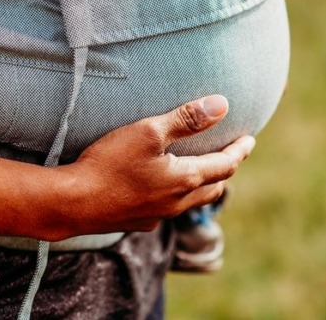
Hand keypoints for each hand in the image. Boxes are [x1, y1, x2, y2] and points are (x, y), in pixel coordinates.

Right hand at [58, 95, 253, 237]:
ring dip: (203, 185)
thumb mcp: (148, 131)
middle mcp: (176, 203)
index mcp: (184, 180)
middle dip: (225, 170)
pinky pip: (168, 208)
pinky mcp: (137, 221)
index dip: (239, 152)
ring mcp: (156, 215)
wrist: (74, 202)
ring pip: (191, 202)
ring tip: (203, 171)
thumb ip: (186, 119)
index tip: (250, 140)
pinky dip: (177, 195)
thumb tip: (222, 105)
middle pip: (212, 188)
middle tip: (231, 155)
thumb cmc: (111, 162)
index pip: (224, 166)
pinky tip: (163, 188)